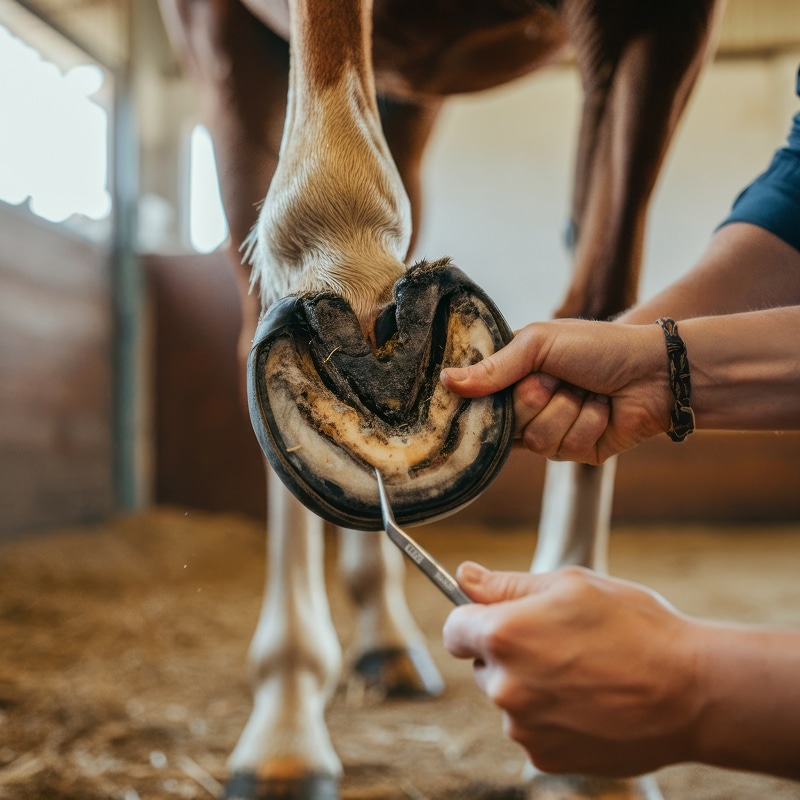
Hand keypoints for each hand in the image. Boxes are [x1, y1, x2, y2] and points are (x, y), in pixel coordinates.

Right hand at [440, 319, 671, 463]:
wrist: (655, 370)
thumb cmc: (599, 346)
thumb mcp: (540, 343)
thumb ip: (495, 366)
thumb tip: (448, 381)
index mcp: (516, 378)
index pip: (480, 399)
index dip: (483, 399)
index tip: (484, 392)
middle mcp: (529, 407)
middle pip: (508, 423)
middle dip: (538, 397)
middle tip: (561, 378)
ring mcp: (553, 432)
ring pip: (537, 439)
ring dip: (568, 410)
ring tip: (588, 393)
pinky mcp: (577, 452)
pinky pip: (566, 449)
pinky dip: (589, 424)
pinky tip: (604, 410)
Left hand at [442, 562, 701, 775]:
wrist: (691, 693)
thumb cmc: (634, 627)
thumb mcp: (570, 584)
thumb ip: (507, 584)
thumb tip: (465, 576)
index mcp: (503, 636)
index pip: (454, 628)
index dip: (474, 618)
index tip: (496, 617)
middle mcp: (504, 687)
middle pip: (482, 664)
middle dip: (508, 651)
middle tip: (560, 641)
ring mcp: (524, 729)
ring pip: (510, 698)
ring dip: (531, 685)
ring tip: (585, 672)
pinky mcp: (546, 758)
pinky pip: (533, 729)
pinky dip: (551, 717)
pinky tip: (590, 702)